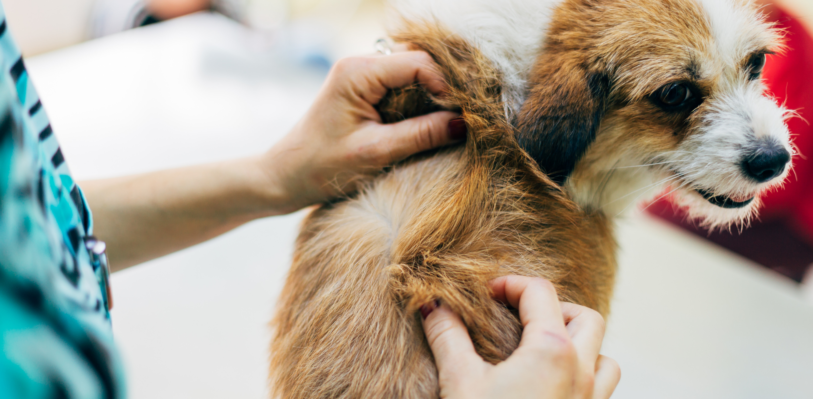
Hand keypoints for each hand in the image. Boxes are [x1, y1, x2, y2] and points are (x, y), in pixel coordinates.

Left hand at [261, 49, 463, 212]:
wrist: (285, 178)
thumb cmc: (320, 168)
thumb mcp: (375, 153)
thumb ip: (421, 136)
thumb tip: (464, 124)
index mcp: (357, 72)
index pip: (419, 63)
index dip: (448, 86)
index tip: (466, 116)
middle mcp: (361, 65)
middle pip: (420, 63)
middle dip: (446, 89)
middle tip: (466, 120)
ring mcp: (363, 77)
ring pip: (415, 75)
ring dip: (435, 98)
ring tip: (452, 125)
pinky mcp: (366, 92)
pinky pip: (405, 88)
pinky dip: (422, 104)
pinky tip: (433, 125)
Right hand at [420, 276, 620, 398]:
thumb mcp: (460, 382)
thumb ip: (447, 336)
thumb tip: (431, 304)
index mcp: (552, 350)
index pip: (540, 293)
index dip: (511, 284)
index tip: (486, 293)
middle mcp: (581, 372)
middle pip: (585, 316)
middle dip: (554, 307)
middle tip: (519, 317)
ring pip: (604, 356)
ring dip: (580, 344)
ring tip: (542, 349)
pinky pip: (602, 389)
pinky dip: (585, 376)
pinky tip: (552, 387)